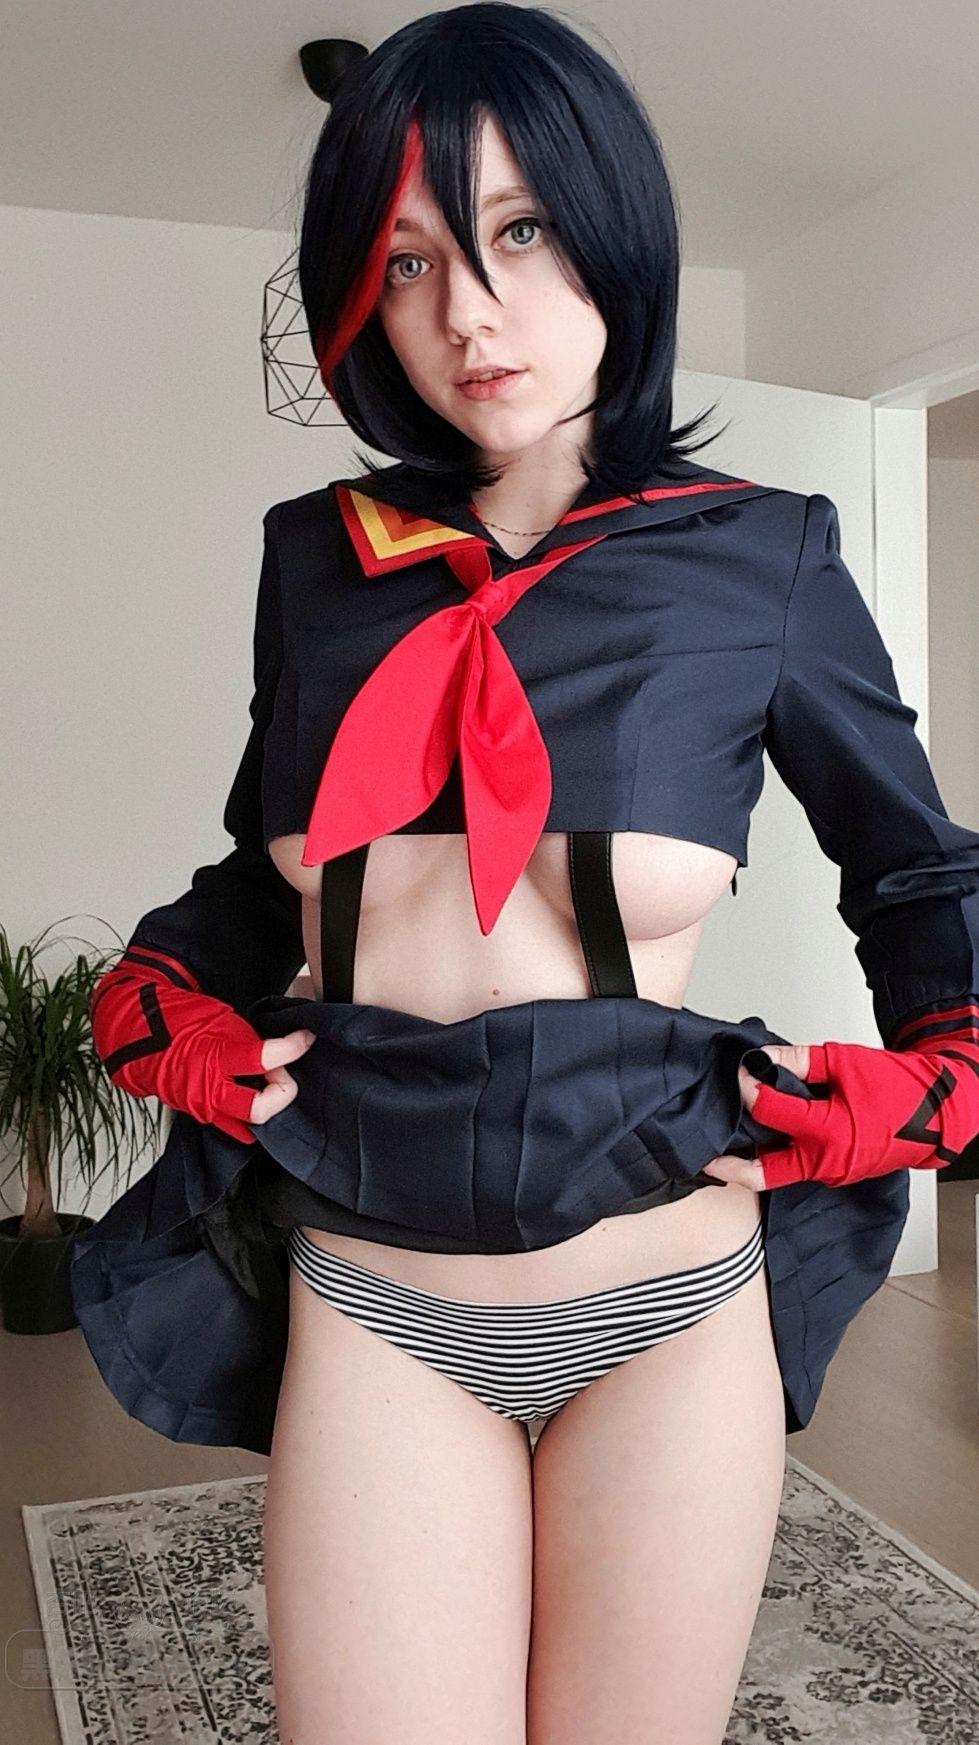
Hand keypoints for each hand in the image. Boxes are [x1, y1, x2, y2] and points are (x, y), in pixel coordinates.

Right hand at [91, 945, 317, 1144]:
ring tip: (267, 1080)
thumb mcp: (220, 1017)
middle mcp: (208, 1089)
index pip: (265, 1059)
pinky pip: (233, 1125)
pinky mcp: (201, 1114)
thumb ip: (250, 1039)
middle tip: (281, 1070)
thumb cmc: (175, 1019)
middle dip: (281, 1091)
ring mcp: (203, 1106)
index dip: (294, 1046)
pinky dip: (248, 1114)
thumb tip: (277, 1049)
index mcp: (213, 1057)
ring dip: (266, 1102)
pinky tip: (253, 1092)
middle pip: (261, 1109)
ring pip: (249, 1123)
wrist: (136, 1037)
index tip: (306, 1037)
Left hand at [706, 1021, 978, 1189]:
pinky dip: (778, 1151)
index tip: (737, 1073)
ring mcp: (831, 1173)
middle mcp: (825, 1161)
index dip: (748, 1089)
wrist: (941, 1113)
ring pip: (779, 1170)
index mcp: (827, 1132)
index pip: (770, 1111)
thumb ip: (799, 1061)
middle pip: (762, 1173)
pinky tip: (764, 1132)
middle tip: (700, 1152)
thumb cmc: (899, 1087)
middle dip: (727, 1166)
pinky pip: (798, 1166)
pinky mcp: (836, 1173)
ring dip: (752, 1155)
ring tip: (727, 1134)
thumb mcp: (846, 1062)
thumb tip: (760, 1058)